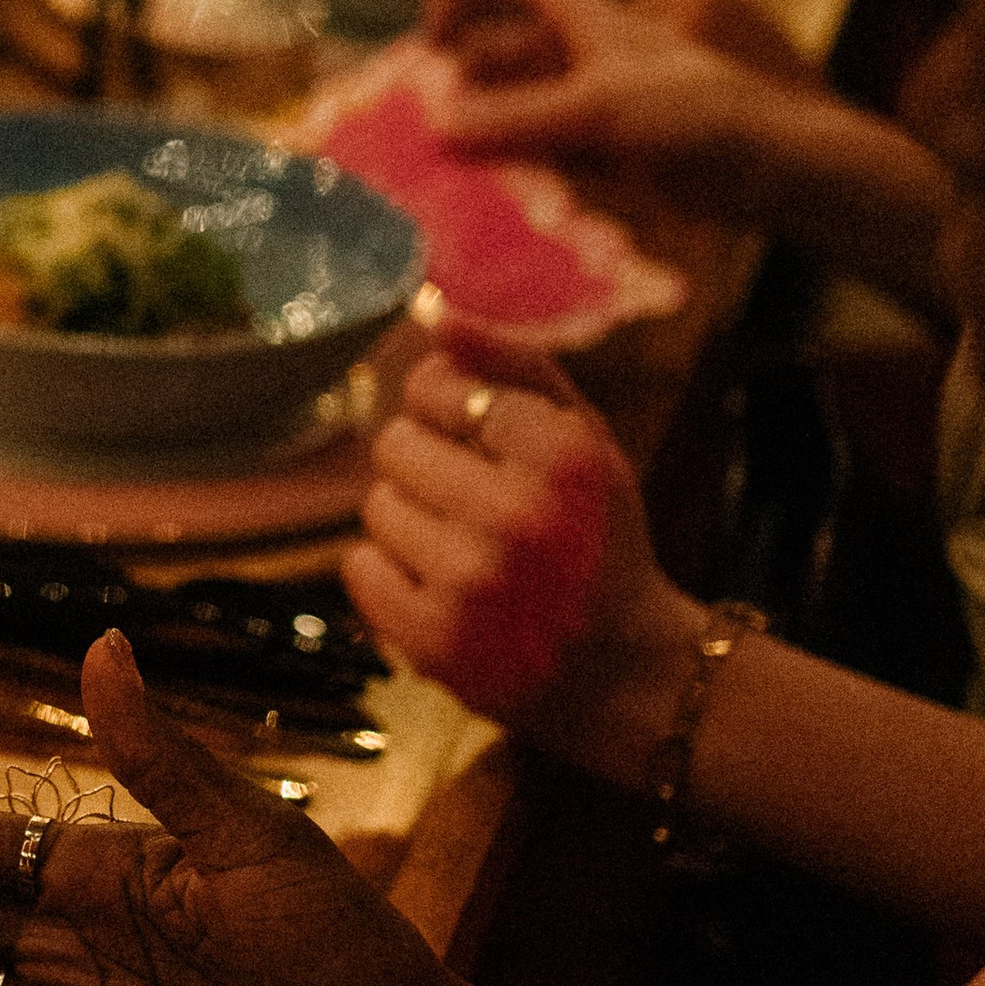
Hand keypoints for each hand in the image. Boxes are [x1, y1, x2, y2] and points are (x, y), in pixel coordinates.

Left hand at [345, 321, 695, 764]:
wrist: (624, 673)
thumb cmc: (598, 542)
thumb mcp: (586, 442)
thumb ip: (517, 367)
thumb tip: (435, 312)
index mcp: (563, 455)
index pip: (439, 388)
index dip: (451, 412)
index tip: (482, 442)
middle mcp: (518, 515)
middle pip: (395, 444)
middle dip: (427, 466)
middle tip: (474, 503)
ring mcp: (471, 582)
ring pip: (376, 506)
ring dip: (410, 522)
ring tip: (466, 550)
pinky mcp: (433, 639)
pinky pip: (360, 568)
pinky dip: (390, 574)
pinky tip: (442, 589)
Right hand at [418, 0, 787, 209]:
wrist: (765, 166)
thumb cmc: (693, 111)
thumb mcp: (596, 109)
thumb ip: (516, 118)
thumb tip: (437, 127)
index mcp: (581, 12)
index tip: (429, 47)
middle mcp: (577, 51)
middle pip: (497, 52)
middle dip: (453, 83)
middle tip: (412, 132)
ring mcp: (587, 103)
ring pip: (513, 109)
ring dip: (477, 134)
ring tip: (435, 174)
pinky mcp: (600, 152)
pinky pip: (538, 155)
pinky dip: (509, 171)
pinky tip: (481, 200)